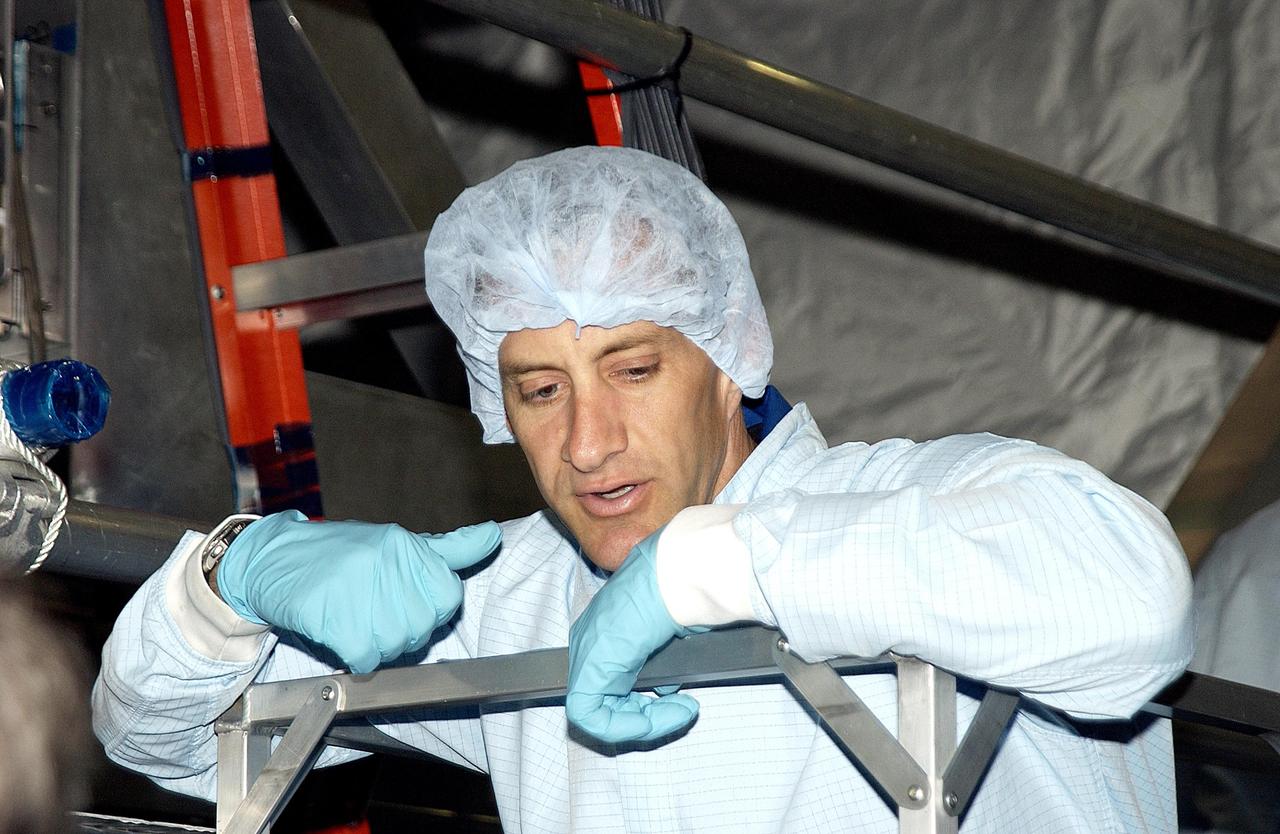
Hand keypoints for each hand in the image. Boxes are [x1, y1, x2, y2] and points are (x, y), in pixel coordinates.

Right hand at [216, 511, 500, 672]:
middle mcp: (387, 563)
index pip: (448, 595)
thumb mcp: (396, 543)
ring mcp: (359, 590)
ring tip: (357, 621)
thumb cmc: (338, 554)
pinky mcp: (334, 618)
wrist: (272, 559)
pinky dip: (356, 656)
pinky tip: (342, 634)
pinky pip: (366, 657)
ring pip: (397, 645)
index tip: (408, 603)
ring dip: (379, 644)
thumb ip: (448, 549)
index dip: (431, 609)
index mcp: (406, 545)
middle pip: (424, 626)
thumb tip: (493, 537)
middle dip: (405, 630)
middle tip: (376, 613)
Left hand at [566, 529, 700, 742]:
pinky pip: (592, 716)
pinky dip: (629, 726)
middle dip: (647, 715)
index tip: (677, 702)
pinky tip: (665, 716)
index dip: (643, 702)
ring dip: (645, 723)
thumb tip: (665, 688)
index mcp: (606, 627)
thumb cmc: (684, 591)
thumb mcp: (672, 634)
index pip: (613, 681)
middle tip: (682, 711)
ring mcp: (586, 653)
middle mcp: (590, 640)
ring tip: (682, 712)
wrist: (682, 577)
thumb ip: (661, 663)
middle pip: (607, 699)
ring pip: (599, 713)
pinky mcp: (588, 669)